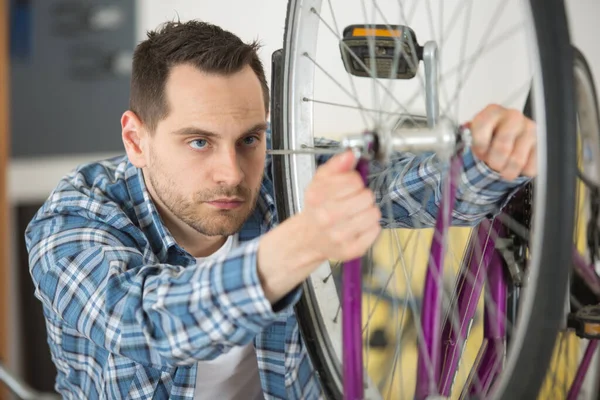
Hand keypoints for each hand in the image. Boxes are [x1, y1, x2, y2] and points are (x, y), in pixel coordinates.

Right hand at [257, 150, 380, 303]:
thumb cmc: (317, 209)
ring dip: (368, 211)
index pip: (354, 180)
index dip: (354, 181)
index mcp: (317, 197)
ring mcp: (339, 235)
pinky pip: (375, 230)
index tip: (349, 186)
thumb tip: (350, 154)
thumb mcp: (319, 183)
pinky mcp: (351, 249)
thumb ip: (336, 166)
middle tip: (353, 201)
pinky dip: (370, 227)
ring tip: (356, 213)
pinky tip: (358, 226)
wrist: (308, 238)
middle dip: (362, 196)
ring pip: (373, 213)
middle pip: (366, 196)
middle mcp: (326, 217)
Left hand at [470, 104, 536, 180]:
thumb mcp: (471, 138)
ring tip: (502, 168)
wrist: (502, 143)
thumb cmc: (486, 141)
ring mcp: (529, 129)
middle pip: (502, 148)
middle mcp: (512, 116)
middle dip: (494, 162)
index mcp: (491, 112)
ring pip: (516, 160)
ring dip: (506, 171)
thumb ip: (465, 142)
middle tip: (491, 164)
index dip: (479, 147)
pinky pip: (530, 167)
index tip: (479, 154)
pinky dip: (520, 172)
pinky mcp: (541, 144)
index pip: (483, 130)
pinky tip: (515, 166)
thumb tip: (457, 151)